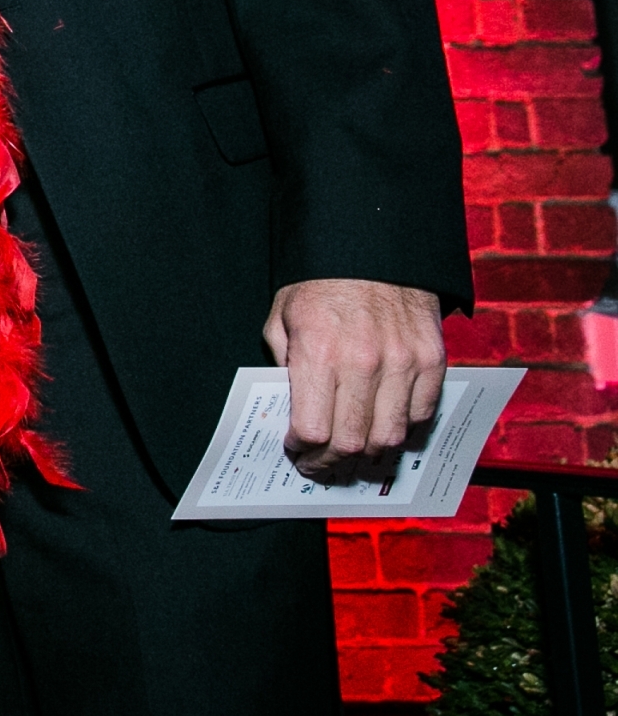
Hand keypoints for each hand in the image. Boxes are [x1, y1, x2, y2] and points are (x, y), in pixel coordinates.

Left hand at [261, 278, 444, 477]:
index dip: (302, 449)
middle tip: (321, 466)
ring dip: (369, 456)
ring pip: (390, 436)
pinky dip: (405, 431)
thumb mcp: (282, 317)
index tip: (296, 450)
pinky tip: (385, 430)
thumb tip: (289, 407)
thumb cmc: (321, 284)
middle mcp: (363, 362)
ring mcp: (403, 363)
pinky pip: (422, 415)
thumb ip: (283, 364)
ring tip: (352, 456)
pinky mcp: (432, 360)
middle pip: (351, 441)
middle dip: (332, 463)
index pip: (313, 429)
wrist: (374, 248)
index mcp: (319, 352)